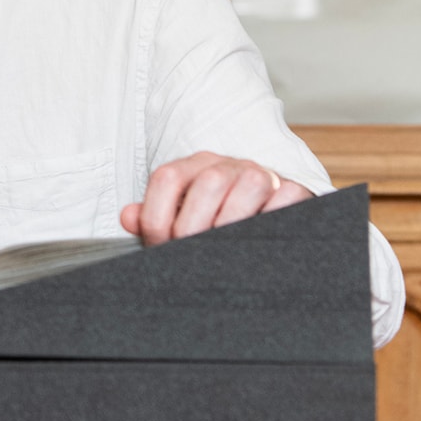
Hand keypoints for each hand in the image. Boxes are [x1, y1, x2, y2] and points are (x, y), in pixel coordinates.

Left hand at [120, 153, 311, 244]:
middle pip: (208, 183)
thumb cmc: (214, 218)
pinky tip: (258, 238)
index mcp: (192, 166)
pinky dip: (273, 218)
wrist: (264, 210)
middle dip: (195, 227)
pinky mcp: (292, 190)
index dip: (157, 219)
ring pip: (250, 185)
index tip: (161, 245)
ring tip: (224, 250)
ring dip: (234, 223)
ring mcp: (261, 175)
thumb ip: (152, 217)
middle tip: (193, 254)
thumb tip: (128, 216)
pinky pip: (286, 197)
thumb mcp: (180, 215)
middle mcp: (226, 165)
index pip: (167, 179)